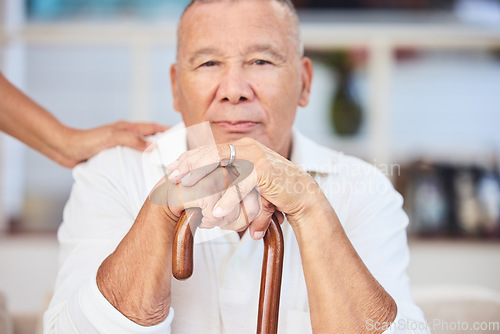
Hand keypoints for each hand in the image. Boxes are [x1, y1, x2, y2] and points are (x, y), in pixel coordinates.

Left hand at [58, 121, 168, 167]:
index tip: (181, 134)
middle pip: (150, 137)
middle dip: (164, 142)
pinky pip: (132, 159)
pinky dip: (141, 163)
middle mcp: (126, 135)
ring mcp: (120, 146)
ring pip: (142, 149)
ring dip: (153, 154)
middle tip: (178, 151)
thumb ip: (133, 140)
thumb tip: (154, 148)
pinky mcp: (113, 156)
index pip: (153, 127)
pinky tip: (145, 172)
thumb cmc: (88, 141)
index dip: (167, 129)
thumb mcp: (113, 137)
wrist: (65, 149)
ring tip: (166, 163)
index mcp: (127, 128)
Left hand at [165, 137, 319, 238]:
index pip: (210, 150)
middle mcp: (247, 147)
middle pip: (211, 152)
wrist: (302, 196)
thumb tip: (209, 203)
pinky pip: (241, 184)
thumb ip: (230, 188)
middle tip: (172, 176)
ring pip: (221, 163)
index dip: (189, 159)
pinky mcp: (264, 170)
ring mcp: (256, 156)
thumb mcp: (247, 187)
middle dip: (189, 163)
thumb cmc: (273, 193)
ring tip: (187, 191)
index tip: (172, 169)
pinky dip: (229, 198)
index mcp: (242, 148)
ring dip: (202, 177)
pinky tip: (217, 212)